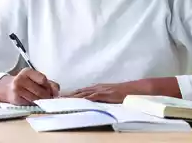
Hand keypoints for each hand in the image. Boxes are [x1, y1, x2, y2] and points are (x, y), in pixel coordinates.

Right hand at [0, 68, 59, 104]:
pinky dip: (35, 104)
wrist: (6, 88)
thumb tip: (57, 92)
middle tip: (49, 98)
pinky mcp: (15, 99)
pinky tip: (35, 103)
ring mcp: (17, 89)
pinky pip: (30, 103)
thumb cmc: (24, 83)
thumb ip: (49, 83)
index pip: (43, 79)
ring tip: (43, 101)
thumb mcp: (35, 78)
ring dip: (42, 101)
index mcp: (27, 71)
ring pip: (36, 98)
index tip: (51, 91)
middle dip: (47, 96)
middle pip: (40, 90)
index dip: (49, 86)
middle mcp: (21, 79)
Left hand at [65, 77, 180, 102]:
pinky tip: (79, 99)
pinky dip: (86, 97)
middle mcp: (98, 87)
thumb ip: (101, 98)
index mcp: (97, 88)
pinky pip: (95, 95)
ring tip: (61, 100)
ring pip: (84, 93)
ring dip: (72, 96)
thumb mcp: (110, 96)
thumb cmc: (125, 94)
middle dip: (66, 96)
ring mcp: (103, 90)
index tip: (57, 98)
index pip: (80, 92)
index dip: (68, 95)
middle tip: (53, 99)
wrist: (138, 90)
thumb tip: (90, 103)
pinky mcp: (108, 93)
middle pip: (78, 92)